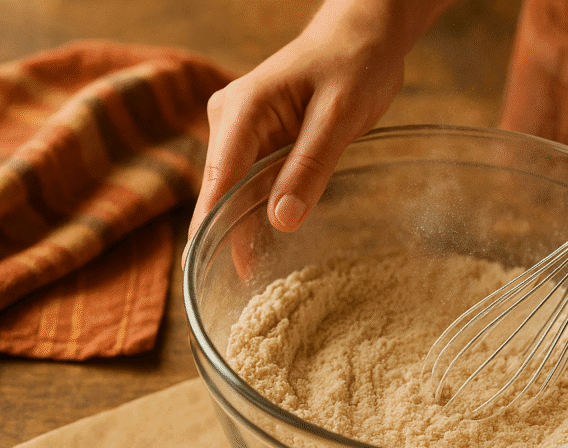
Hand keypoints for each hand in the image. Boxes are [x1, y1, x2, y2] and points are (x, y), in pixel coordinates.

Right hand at [185, 9, 404, 258]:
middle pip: (220, 191)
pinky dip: (257, 213)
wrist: (362, 37)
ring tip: (249, 280)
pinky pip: (252, 184)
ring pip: (234, 191)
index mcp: (243, 110)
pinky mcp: (258, 141)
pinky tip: (263, 249)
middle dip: (224, 237)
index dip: (211, 227)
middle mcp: (230, 121)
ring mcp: (241, 131)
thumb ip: (310, 167)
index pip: (218, 180)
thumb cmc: (353, 65)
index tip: (204, 270)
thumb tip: (280, 221)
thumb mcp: (339, 118)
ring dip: (241, 230)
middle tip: (236, 291)